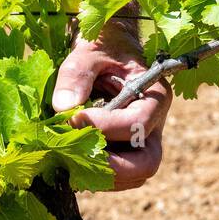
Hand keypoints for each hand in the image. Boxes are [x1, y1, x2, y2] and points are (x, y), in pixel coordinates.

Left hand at [51, 17, 170, 190]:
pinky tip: (70, 161)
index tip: (73, 120)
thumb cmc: (104, 43)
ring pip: (133, 176)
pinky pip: (119, 176)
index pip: (137, 123)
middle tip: (75, 157)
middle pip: (147, 163)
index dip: (105, 127)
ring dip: (101, 176)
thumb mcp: (90, 50)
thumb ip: (77, 74)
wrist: (110, 45)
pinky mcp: (126, 150)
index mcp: (155, 96)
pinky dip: (96, 176)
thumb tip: (63, 109)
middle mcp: (154, 123)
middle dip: (111, 168)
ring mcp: (142, 141)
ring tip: (68, 159)